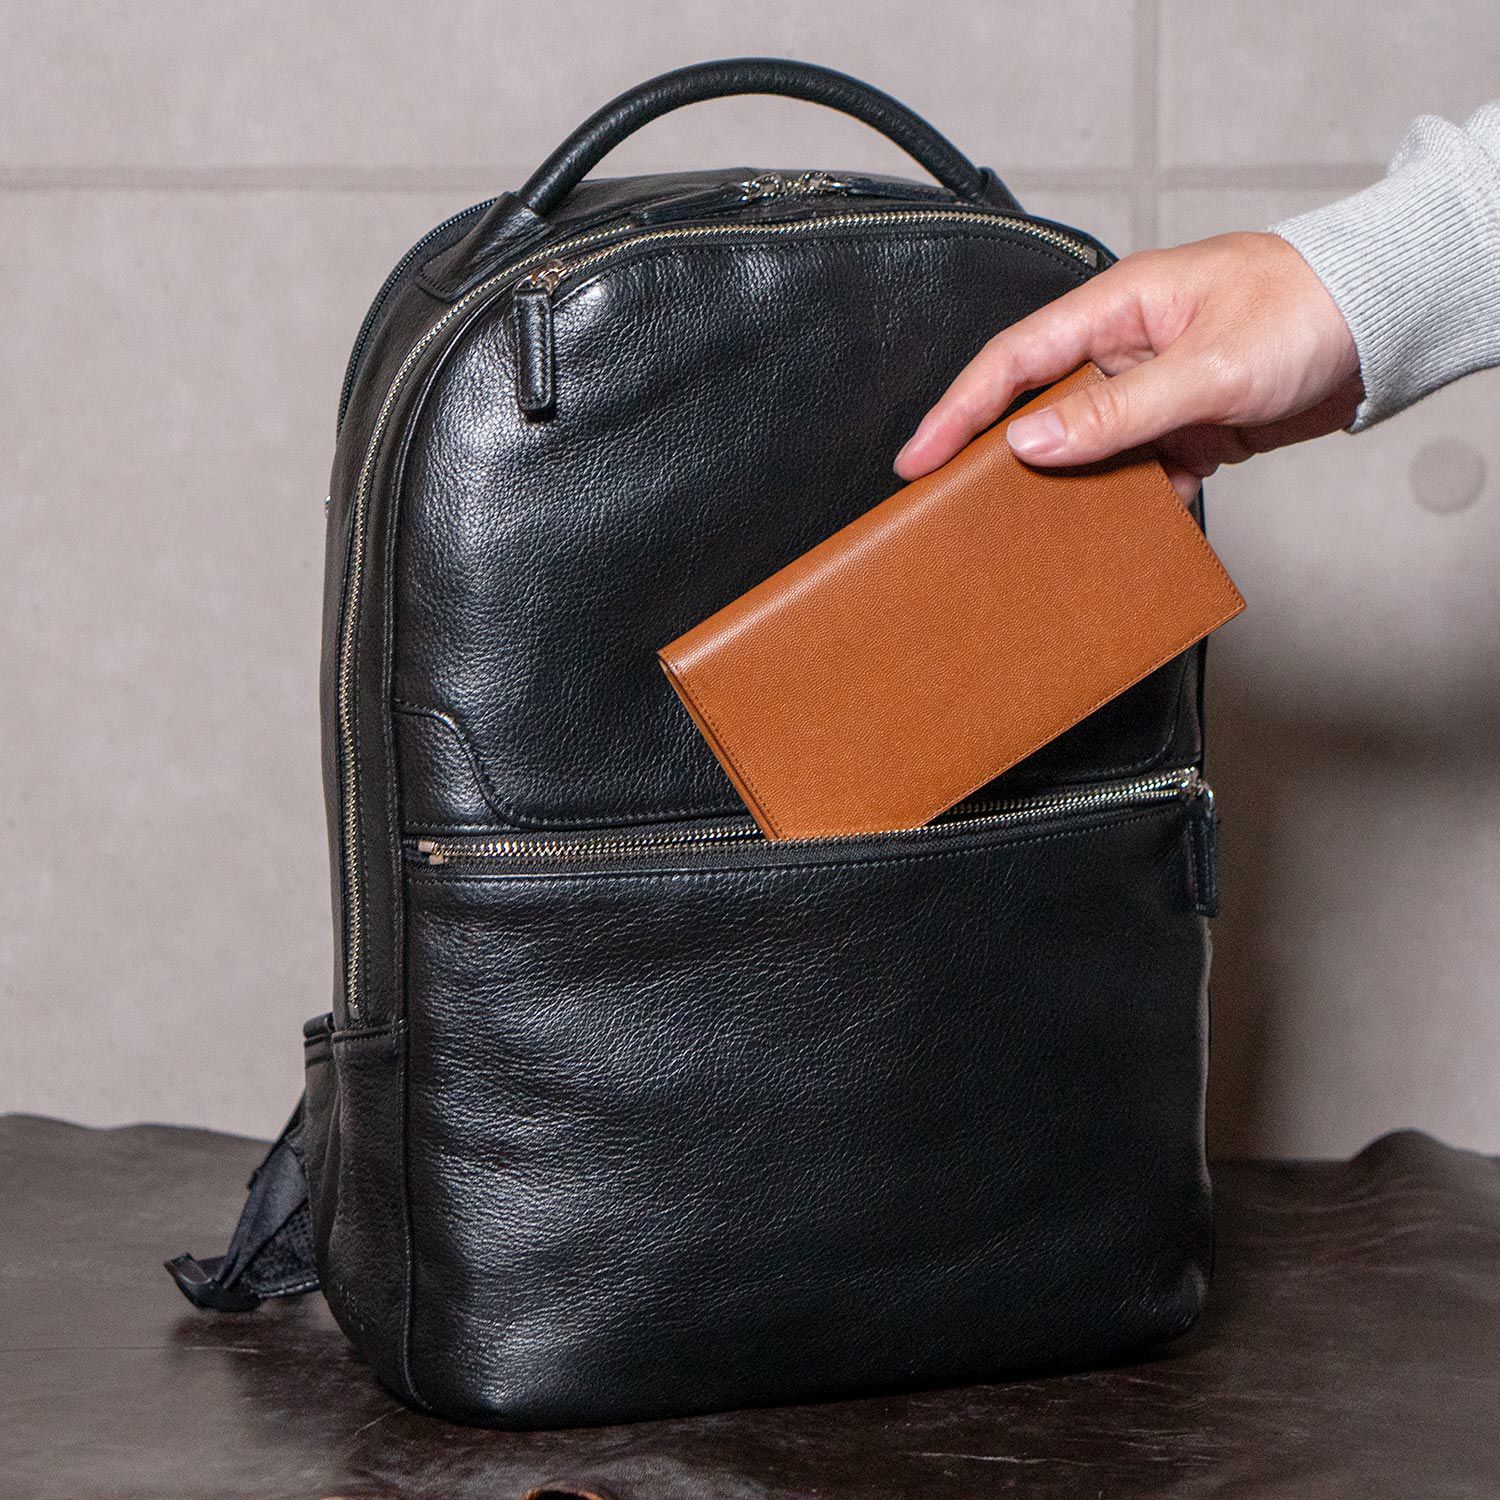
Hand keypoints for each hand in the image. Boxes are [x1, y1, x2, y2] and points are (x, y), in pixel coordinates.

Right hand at [893, 231, 1363, 500]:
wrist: (1387, 323)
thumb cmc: (1307, 311)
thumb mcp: (1205, 367)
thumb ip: (1116, 411)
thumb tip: (1031, 444)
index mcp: (1117, 308)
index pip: (1013, 361)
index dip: (958, 410)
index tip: (918, 459)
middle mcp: (1126, 347)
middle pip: (1040, 409)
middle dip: (1003, 458)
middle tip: (957, 509)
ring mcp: (1155, 388)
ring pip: (1089, 448)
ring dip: (1075, 487)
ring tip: (1041, 532)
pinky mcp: (1186, 423)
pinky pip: (1139, 469)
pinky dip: (1135, 499)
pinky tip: (1132, 525)